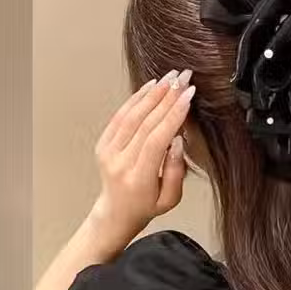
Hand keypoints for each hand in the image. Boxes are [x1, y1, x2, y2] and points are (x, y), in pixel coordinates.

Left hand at [89, 71, 193, 245]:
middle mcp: (119, 162)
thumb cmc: (146, 206)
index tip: (188, 96)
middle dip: (167, 97)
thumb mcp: (170, 200)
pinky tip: (151, 86)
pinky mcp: (102, 142)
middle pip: (144, 123)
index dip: (173, 115)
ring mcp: (107, 151)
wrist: (115, 212)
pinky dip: (136, 98)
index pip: (156, 140)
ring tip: (171, 77)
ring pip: (131, 115)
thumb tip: (177, 140)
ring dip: (153, 93)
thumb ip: (176, 171)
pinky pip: (120, 116)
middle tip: (184, 78)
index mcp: (138, 179)